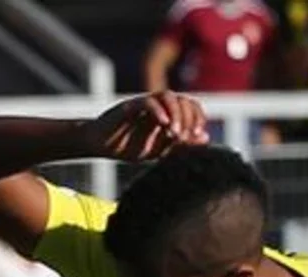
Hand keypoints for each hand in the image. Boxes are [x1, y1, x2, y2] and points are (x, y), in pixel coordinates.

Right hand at [81, 92, 209, 162]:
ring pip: (167, 96)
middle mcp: (158, 105)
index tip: (198, 134)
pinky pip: (147, 102)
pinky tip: (163, 125)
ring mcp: (144, 103)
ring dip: (176, 114)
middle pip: (182, 99)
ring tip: (175, 134)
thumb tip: (206, 137)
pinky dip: (158, 111)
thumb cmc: (129, 146)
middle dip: (188, 117)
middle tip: (184, 137)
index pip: (190, 105)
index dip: (197, 117)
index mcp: (168, 113)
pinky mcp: (129, 106)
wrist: (101, 145)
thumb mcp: (160, 149)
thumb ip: (182, 143)